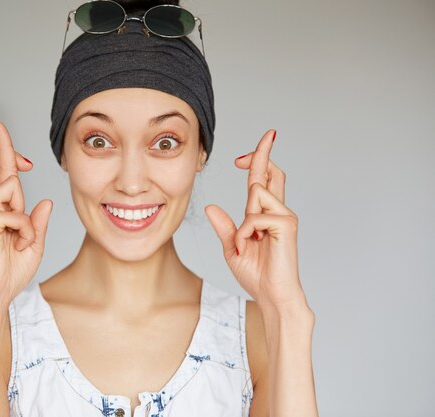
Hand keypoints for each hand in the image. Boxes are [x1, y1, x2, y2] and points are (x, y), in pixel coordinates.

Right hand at [0, 122, 52, 307]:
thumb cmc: (11, 273)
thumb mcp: (34, 244)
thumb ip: (38, 222)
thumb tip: (46, 201)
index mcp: (2, 211)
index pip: (1, 175)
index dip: (6, 152)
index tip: (2, 131)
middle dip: (5, 147)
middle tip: (2, 130)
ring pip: (11, 184)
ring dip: (26, 214)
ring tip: (23, 239)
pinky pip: (17, 213)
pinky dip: (27, 232)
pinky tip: (20, 246)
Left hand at [204, 129, 304, 311]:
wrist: (271, 295)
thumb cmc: (256, 274)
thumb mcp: (232, 247)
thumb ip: (225, 227)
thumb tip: (211, 207)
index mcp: (263, 215)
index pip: (263, 180)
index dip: (257, 160)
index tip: (245, 154)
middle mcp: (277, 211)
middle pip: (271, 172)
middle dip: (264, 152)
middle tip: (269, 134)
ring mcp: (284, 216)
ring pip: (257, 192)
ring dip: (243, 219)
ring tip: (245, 243)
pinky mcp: (287, 225)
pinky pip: (255, 217)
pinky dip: (245, 234)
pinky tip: (249, 248)